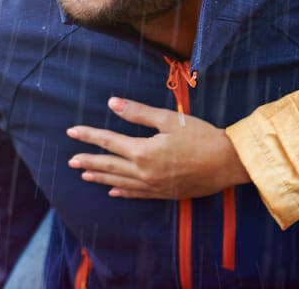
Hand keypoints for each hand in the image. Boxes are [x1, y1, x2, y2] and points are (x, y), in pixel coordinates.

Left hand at [66, 96, 250, 199]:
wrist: (228, 164)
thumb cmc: (201, 137)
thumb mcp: (169, 120)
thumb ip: (138, 112)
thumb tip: (112, 103)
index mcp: (143, 151)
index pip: (108, 141)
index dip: (88, 135)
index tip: (71, 131)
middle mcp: (144, 172)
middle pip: (109, 164)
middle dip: (89, 160)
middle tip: (71, 160)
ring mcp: (153, 186)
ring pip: (119, 181)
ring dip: (101, 176)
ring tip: (85, 174)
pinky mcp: (164, 193)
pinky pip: (136, 194)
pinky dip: (122, 191)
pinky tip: (113, 191)